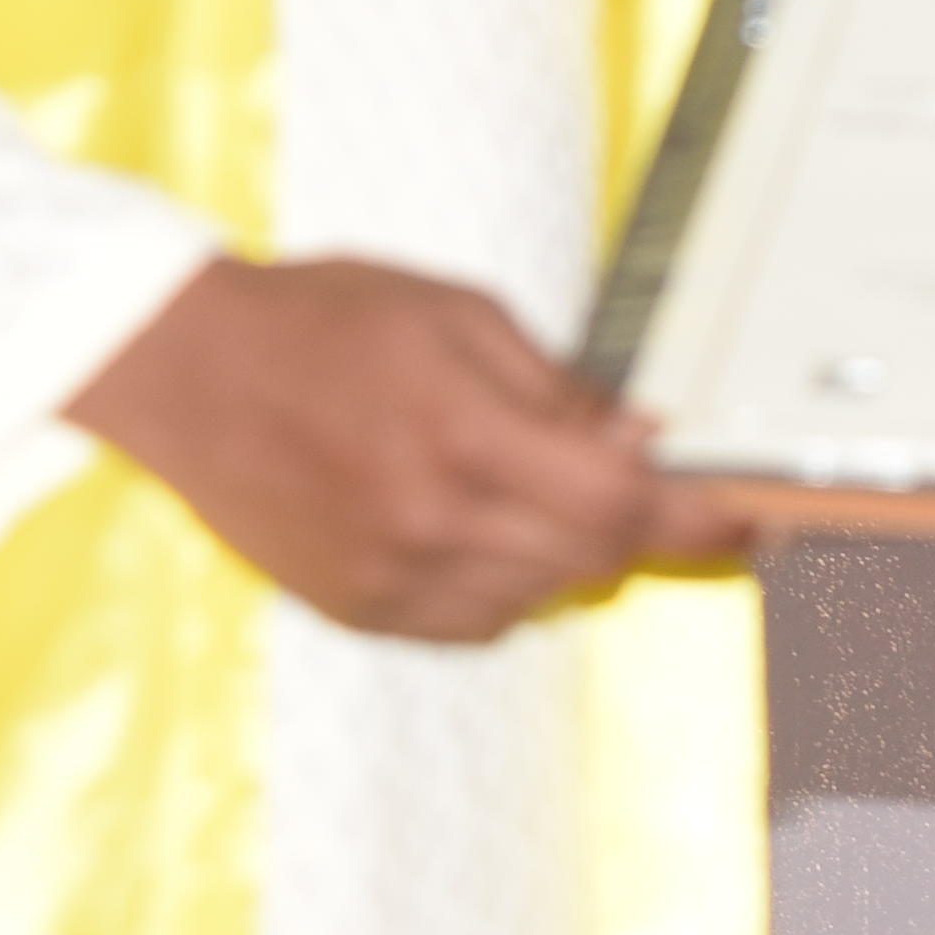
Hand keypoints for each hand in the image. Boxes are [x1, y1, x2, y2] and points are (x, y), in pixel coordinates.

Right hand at [67, 256, 726, 641]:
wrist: (187, 373)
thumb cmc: (320, 322)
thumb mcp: (457, 312)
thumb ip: (556, 385)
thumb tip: (641, 439)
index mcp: (462, 434)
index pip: (619, 505)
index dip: (700, 517)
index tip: (747, 516)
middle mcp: (429, 520)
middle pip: (592, 560)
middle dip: (639, 527)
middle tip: (648, 484)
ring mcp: (390, 577)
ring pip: (538, 598)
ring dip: (568, 553)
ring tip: (532, 485)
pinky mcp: (356, 608)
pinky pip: (473, 622)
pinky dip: (504, 584)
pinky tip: (479, 524)